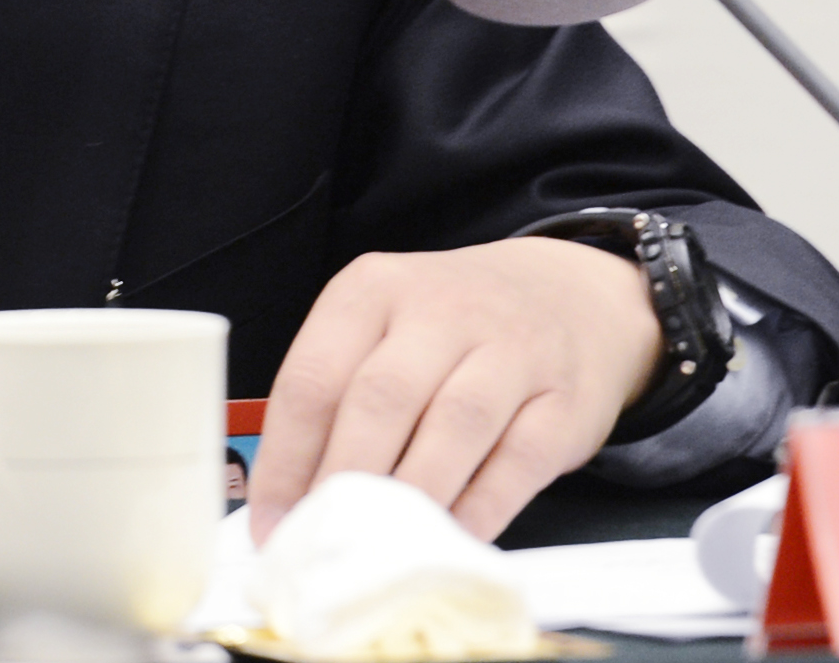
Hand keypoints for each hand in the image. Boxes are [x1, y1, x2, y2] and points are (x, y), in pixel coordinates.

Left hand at [246, 237, 660, 542]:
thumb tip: (286, 499)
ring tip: (381, 548)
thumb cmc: (451, 327)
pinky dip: (482, 507)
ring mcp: (510, 349)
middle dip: (345, 479)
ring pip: (454, 425)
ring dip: (413, 494)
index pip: (314, 376)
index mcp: (374, 290)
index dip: (286, 459)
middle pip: (381, 398)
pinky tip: (452, 538)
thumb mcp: (384, 326)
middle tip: (324, 542)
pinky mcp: (565, 398)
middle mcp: (440, 310)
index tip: (270, 523)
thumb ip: (338, 396)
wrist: (568, 294)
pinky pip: (519, 459)